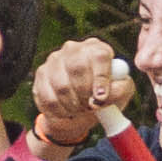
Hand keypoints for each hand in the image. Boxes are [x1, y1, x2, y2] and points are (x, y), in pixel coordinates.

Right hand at [21, 36, 129, 158]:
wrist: (77, 112)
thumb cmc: (102, 98)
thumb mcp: (120, 94)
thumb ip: (121, 89)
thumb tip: (106, 93)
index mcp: (97, 49)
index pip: (99, 56)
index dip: (101, 78)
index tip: (101, 98)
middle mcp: (74, 49)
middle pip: (77, 67)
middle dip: (84, 93)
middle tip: (90, 107)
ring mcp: (55, 59)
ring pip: (62, 86)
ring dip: (73, 105)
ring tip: (80, 110)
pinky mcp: (41, 74)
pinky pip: (48, 97)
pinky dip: (60, 111)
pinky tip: (67, 111)